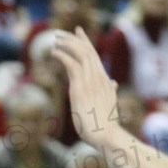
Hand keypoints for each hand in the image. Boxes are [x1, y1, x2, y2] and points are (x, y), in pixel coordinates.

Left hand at [52, 29, 122, 149]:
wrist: (106, 135)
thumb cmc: (106, 124)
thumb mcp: (109, 103)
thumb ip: (110, 91)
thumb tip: (114, 83)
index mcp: (104, 80)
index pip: (94, 56)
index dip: (86, 42)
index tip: (78, 32)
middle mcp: (99, 77)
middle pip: (87, 51)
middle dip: (74, 39)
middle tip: (60, 33)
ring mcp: (91, 82)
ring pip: (80, 54)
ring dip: (67, 45)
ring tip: (55, 40)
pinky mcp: (81, 88)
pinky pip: (72, 65)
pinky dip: (63, 56)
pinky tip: (54, 52)